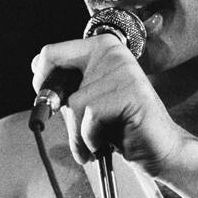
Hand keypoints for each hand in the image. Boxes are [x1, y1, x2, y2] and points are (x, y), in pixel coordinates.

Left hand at [31, 34, 188, 175]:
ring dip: (79, 134)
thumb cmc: (123, 127)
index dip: (42, 82)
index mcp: (102, 47)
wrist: (159, 150)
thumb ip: (67, 85)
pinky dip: (92, 138)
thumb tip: (38, 73)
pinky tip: (106, 143)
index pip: (50, 53)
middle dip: (62, 114)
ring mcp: (123, 70)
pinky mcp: (129, 92)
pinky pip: (90, 117)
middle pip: (58, 81)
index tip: (52, 103)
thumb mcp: (89, 101)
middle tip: (79, 132)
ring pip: (73, 104)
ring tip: (95, 143)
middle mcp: (112, 52)